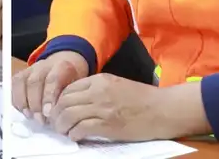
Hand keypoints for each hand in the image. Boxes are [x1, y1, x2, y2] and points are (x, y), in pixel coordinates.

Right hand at [11, 51, 88, 122]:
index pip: (52, 79)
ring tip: (30, 116)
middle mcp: (45, 65)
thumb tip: (62, 117)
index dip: (48, 97)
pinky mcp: (22, 73)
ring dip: (24, 102)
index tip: (48, 113)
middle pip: (35, 82)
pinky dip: (16, 99)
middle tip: (40, 120)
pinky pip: (14, 84)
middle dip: (35, 104)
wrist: (66, 64)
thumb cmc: (72, 80)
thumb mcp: (77, 88)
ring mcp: (32, 68)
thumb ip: (69, 99)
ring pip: (22, 82)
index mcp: (62, 66)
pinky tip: (23, 110)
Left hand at [49, 74, 208, 141]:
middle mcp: (98, 91)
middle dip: (56, 114)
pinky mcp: (108, 124)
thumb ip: (97, 89)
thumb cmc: (143, 99)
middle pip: (65, 101)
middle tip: (55, 123)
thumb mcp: (117, 85)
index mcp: (100, 80)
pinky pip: (81, 128)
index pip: (68, 89)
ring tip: (62, 131)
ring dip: (61, 125)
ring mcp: (103, 108)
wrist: (163, 109)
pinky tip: (75, 137)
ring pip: (69, 115)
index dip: (59, 101)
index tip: (57, 110)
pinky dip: (74, 134)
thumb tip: (77, 100)